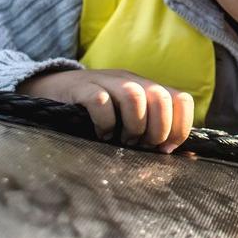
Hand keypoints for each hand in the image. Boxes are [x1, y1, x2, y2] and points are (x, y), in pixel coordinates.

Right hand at [19, 68, 193, 152]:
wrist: (53, 89)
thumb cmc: (97, 112)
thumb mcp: (129, 117)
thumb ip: (153, 130)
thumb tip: (185, 156)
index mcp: (147, 88)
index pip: (181, 99)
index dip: (179, 127)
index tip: (166, 148)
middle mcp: (131, 81)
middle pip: (161, 97)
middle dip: (157, 129)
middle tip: (142, 145)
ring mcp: (106, 81)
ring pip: (133, 96)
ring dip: (133, 126)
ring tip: (123, 140)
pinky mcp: (82, 88)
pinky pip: (100, 102)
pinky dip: (105, 123)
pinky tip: (101, 134)